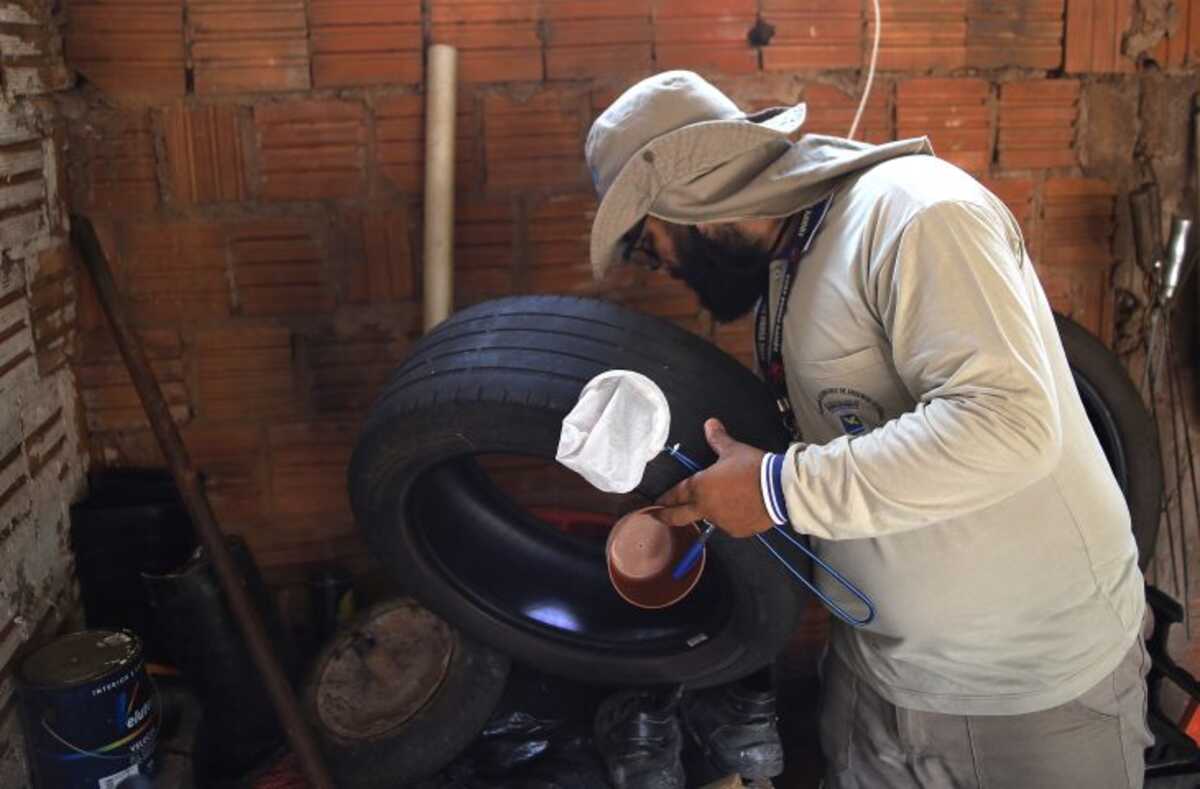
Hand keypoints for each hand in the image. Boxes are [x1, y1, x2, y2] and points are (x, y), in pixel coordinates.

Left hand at [655, 418, 773, 538]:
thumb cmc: (753, 468)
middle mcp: (705, 508)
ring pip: (706, 519)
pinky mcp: (737, 531)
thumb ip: (718, 439)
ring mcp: (720, 522)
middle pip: (677, 517)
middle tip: (656, 516)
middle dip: (664, 517)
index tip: (654, 504)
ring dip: (705, 513)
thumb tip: (709, 423)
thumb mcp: (733, 450)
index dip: (662, 499)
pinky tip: (736, 509)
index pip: (674, 495)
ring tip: (716, 504)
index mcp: (699, 487)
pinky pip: (727, 524)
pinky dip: (728, 518)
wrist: (779, 490)